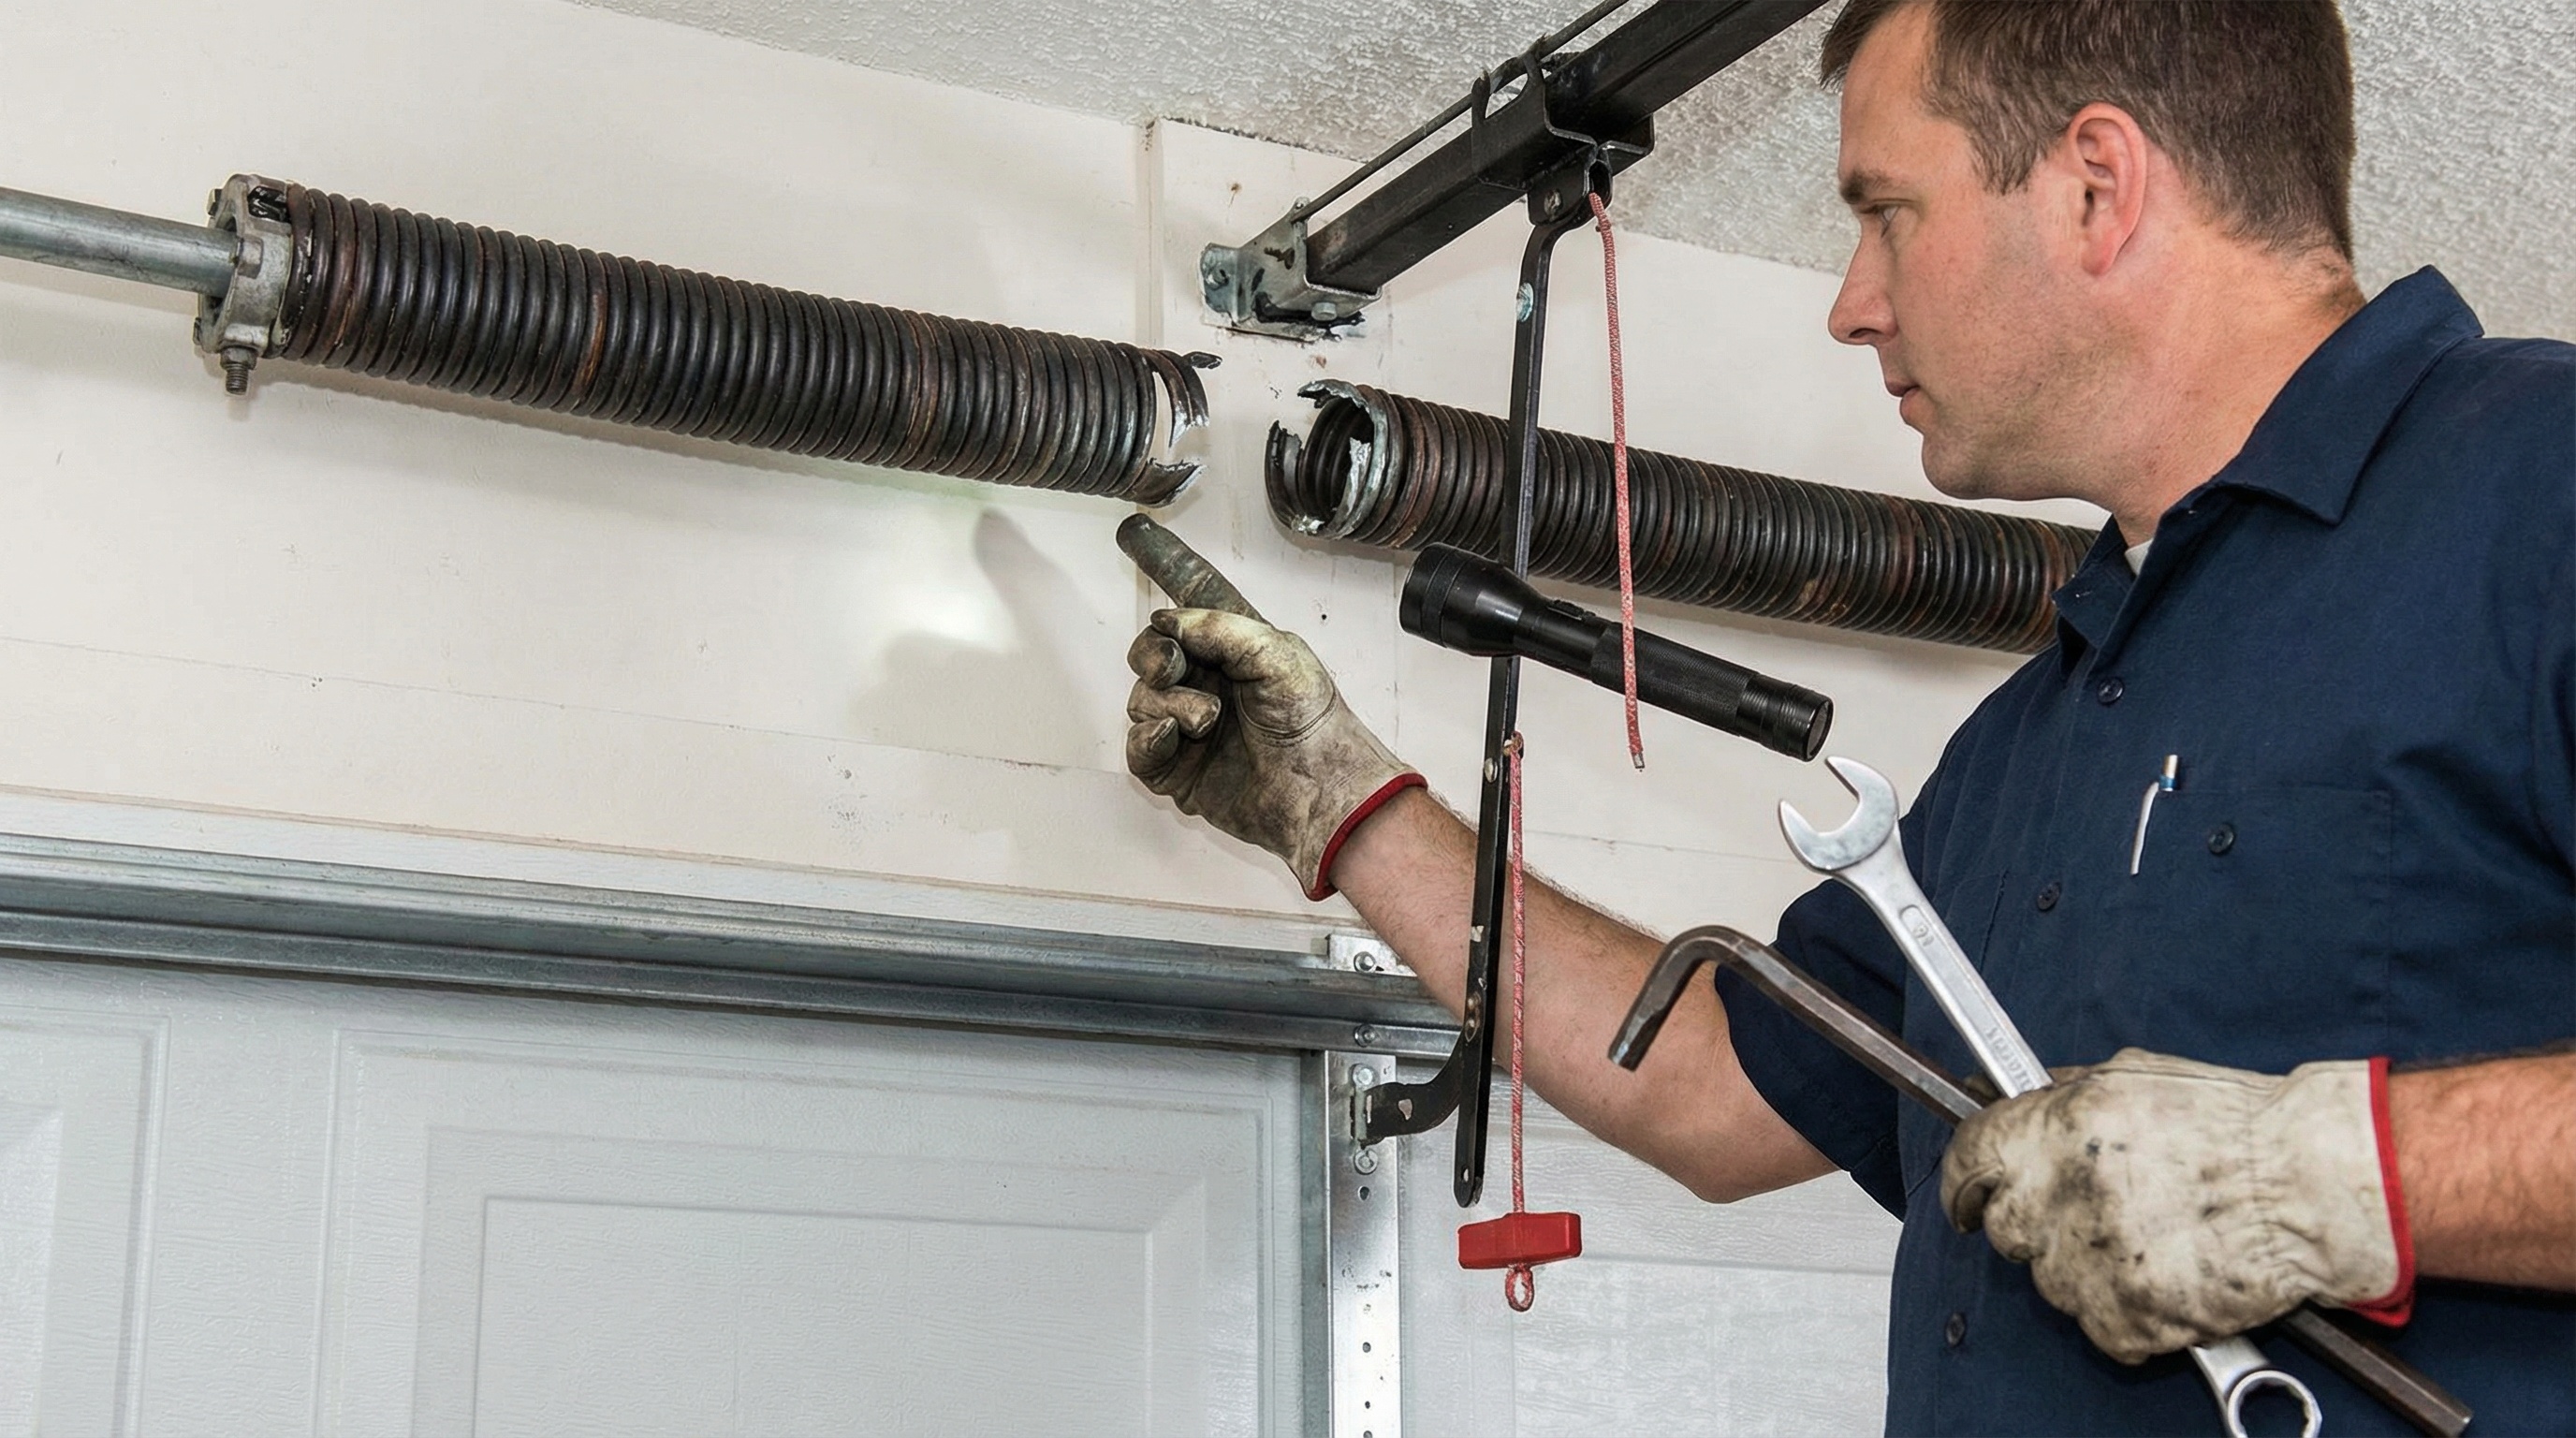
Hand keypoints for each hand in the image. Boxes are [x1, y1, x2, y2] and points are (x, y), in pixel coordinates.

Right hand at [1125, 607, 1421, 899]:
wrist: (1318, 789)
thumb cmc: (1312, 722)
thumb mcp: (1278, 654)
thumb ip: (1219, 628)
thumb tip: (1167, 621)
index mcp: (1232, 655)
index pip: (1188, 619)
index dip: (1165, 588)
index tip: (1139, 554)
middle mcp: (1207, 687)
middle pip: (1150, 657)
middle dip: (1152, 656)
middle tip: (1171, 667)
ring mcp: (1189, 730)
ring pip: (1143, 702)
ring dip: (1170, 704)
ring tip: (1207, 720)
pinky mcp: (1178, 772)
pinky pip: (1137, 750)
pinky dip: (1146, 740)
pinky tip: (1172, 735)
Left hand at [1941, 1048, 2409, 1362]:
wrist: (2313, 1185)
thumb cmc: (2237, 1126)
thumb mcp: (2133, 1077)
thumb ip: (2060, 1095)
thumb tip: (2008, 1100)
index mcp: (2055, 1129)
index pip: (1968, 1161)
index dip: (1964, 1184)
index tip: (1968, 1198)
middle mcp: (2062, 1194)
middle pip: (2008, 1229)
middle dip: (2039, 1225)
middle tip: (2092, 1216)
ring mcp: (2092, 1262)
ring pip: (2053, 1282)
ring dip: (2087, 1269)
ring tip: (2153, 1240)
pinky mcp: (2127, 1317)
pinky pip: (2102, 1327)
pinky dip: (2129, 1313)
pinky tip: (2171, 1277)